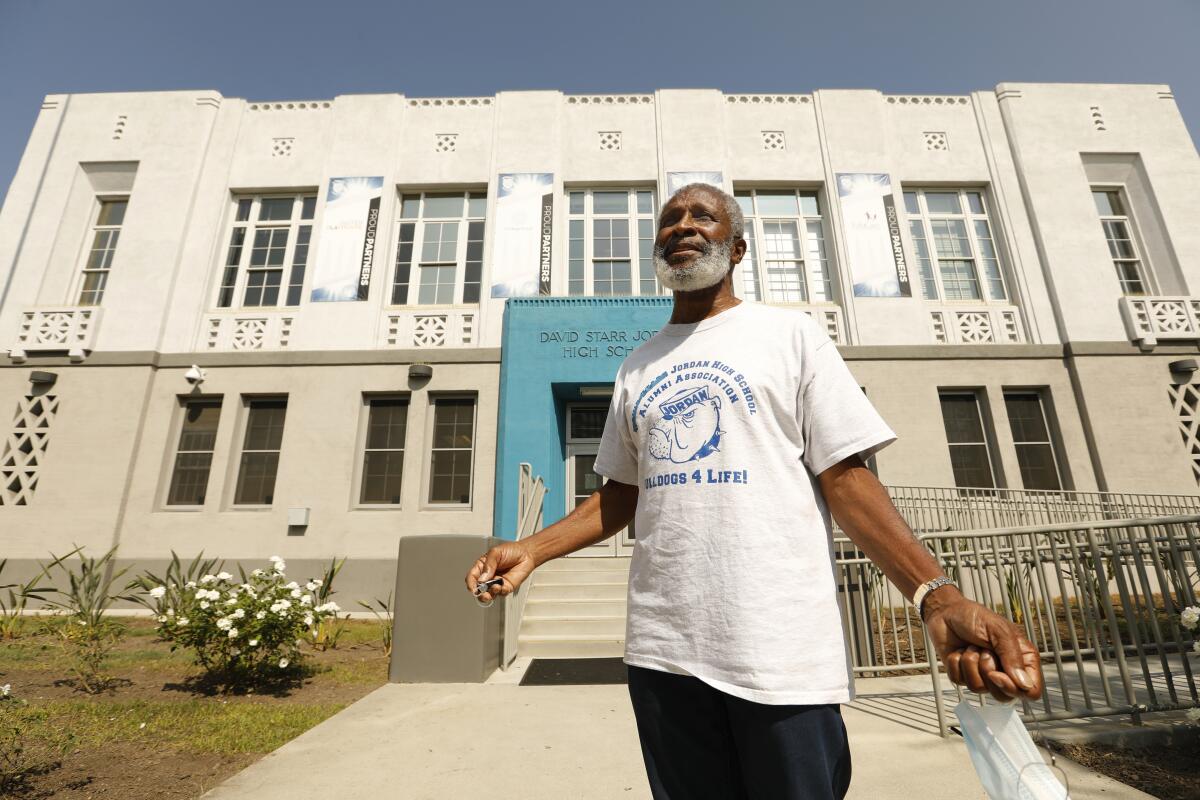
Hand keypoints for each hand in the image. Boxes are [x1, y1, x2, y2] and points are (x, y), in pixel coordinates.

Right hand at [464, 541, 537, 603]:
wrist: (526, 554)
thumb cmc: (511, 550)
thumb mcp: (496, 552)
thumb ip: (488, 564)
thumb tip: (482, 578)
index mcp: (482, 567)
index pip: (472, 577)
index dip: (471, 584)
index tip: (473, 588)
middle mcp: (488, 576)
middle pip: (479, 589)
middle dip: (480, 593)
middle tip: (483, 593)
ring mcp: (496, 583)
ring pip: (489, 594)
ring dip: (490, 594)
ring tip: (495, 588)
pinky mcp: (506, 587)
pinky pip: (501, 593)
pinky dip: (501, 591)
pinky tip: (502, 586)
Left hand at [922, 588, 1042, 702]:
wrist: (946, 611)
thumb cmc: (976, 617)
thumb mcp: (999, 630)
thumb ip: (1013, 656)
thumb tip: (1025, 685)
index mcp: (1022, 659)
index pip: (1031, 691)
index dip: (1015, 689)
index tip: (996, 674)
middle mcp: (1005, 670)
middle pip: (1004, 695)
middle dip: (988, 672)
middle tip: (983, 651)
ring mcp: (983, 675)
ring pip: (979, 689)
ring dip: (970, 664)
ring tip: (971, 646)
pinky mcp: (963, 675)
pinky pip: (960, 681)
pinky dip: (956, 664)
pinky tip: (959, 650)